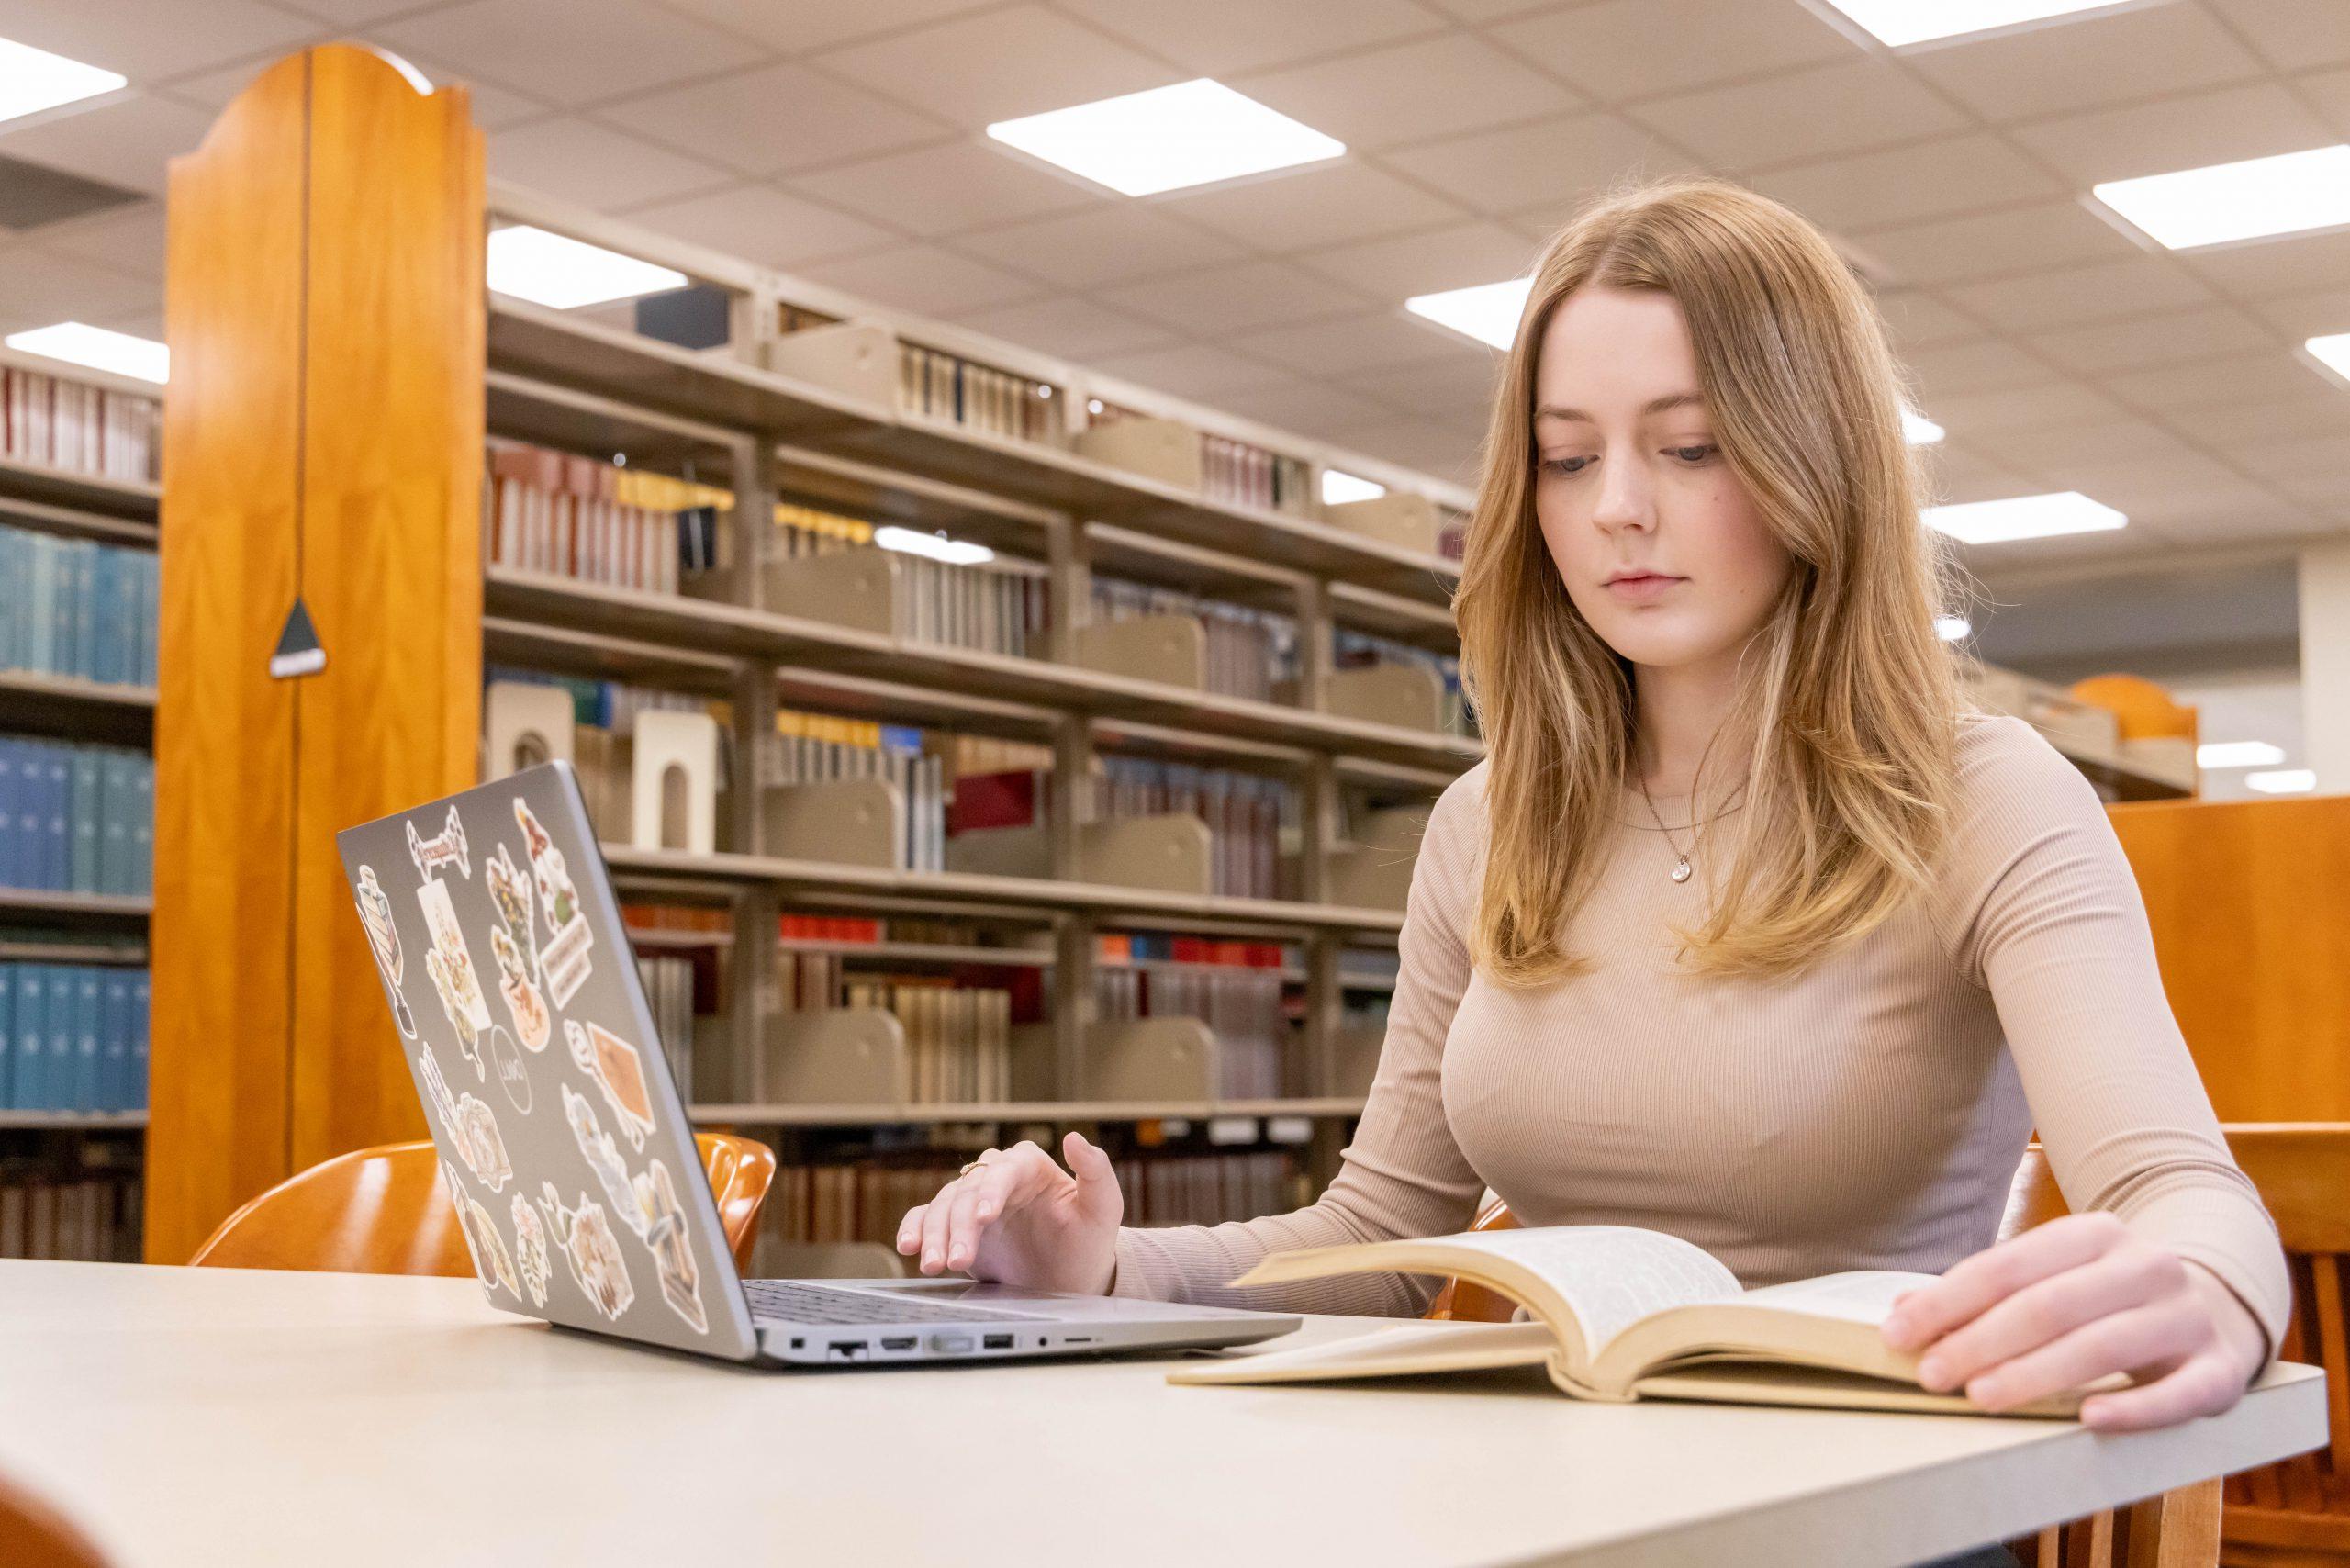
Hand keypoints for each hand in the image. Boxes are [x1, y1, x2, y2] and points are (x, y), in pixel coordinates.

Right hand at [894, 1132, 1123, 1295]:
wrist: (1071, 1280)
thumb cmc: (1089, 1242)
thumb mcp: (1103, 1210)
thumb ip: (1096, 1172)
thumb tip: (1075, 1137)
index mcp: (1029, 1166)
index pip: (1003, 1171)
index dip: (990, 1191)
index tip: (984, 1217)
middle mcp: (997, 1179)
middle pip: (968, 1193)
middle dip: (959, 1227)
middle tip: (958, 1260)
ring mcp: (974, 1202)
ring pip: (943, 1208)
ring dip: (934, 1235)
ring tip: (934, 1265)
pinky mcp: (956, 1225)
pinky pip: (926, 1219)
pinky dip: (914, 1231)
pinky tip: (909, 1248)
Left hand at [1879, 1212, 2267, 1432]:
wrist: (2219, 1305)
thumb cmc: (2109, 1298)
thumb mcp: (2055, 1278)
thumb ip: (1985, 1295)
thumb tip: (1902, 1310)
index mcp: (2095, 1234)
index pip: (2007, 1265)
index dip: (1947, 1301)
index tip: (1898, 1334)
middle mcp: (2145, 1266)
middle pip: (2049, 1304)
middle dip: (1981, 1340)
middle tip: (1932, 1374)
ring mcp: (2186, 1316)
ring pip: (2103, 1344)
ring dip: (2036, 1373)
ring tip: (1981, 1396)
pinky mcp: (2221, 1369)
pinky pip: (2178, 1393)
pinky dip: (2134, 1408)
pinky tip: (2089, 1418)